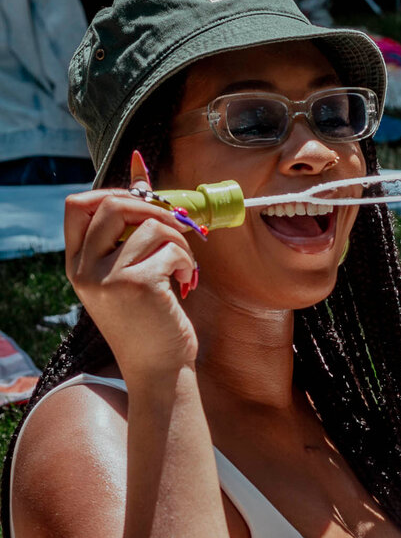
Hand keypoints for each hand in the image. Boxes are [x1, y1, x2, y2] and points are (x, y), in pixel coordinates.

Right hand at [64, 151, 198, 381]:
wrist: (157, 367)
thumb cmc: (149, 319)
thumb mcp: (127, 273)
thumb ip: (129, 232)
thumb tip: (141, 170)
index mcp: (77, 264)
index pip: (76, 206)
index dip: (113, 193)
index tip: (144, 204)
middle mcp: (85, 268)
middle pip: (110, 204)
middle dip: (151, 207)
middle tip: (174, 226)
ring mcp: (107, 276)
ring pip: (151, 225)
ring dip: (179, 241)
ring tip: (183, 265)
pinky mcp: (137, 284)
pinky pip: (171, 249)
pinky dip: (187, 261)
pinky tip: (186, 282)